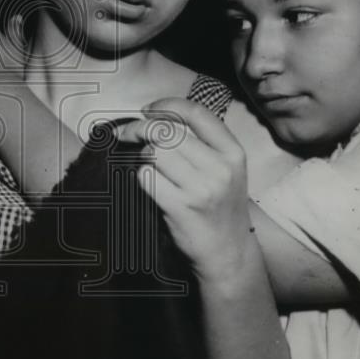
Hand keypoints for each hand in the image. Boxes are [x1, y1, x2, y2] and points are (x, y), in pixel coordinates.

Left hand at [114, 98, 252, 280]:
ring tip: (148, 166)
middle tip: (126, 134)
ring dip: (143, 156)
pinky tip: (149, 185)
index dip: (167, 105)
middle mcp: (220, 167)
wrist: (229, 252)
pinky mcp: (180, 207)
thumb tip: (158, 117)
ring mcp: (201, 188)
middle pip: (168, 131)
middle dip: (140, 129)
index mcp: (233, 152)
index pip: (196, 114)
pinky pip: (147, 177)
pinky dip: (141, 177)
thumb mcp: (227, 170)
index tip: (147, 110)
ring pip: (155, 152)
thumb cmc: (221, 207)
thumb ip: (204, 143)